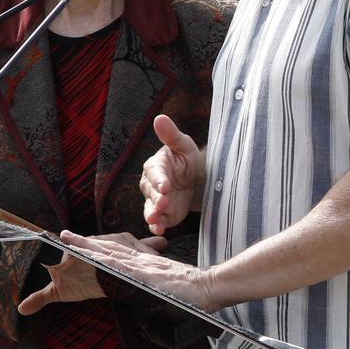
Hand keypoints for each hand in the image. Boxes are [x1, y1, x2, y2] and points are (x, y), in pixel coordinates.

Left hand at [58, 229, 217, 310]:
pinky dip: (103, 259)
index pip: (119, 253)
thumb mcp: (171, 289)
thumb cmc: (195, 294)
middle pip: (109, 248)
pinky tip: (89, 256)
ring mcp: (143, 267)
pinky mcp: (146, 274)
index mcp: (147, 265)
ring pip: (110, 253)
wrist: (211, 287)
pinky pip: (120, 265)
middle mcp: (142, 261)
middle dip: (86, 242)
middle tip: (64, 234)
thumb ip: (159, 288)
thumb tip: (151, 294)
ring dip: (88, 247)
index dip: (99, 246)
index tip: (81, 242)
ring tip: (67, 240)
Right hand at [139, 114, 204, 234]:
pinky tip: (160, 230)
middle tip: (164, 203)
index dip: (159, 180)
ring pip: (150, 209)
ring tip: (155, 221)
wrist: (198, 178)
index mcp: (155, 166)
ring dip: (152, 215)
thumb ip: (171, 135)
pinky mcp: (164, 214)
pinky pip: (157, 222)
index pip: (155, 173)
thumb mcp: (183, 145)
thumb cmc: (187, 158)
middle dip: (157, 199)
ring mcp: (156, 201)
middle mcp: (151, 185)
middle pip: (151, 193)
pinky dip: (157, 226)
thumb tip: (159, 118)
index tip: (165, 185)